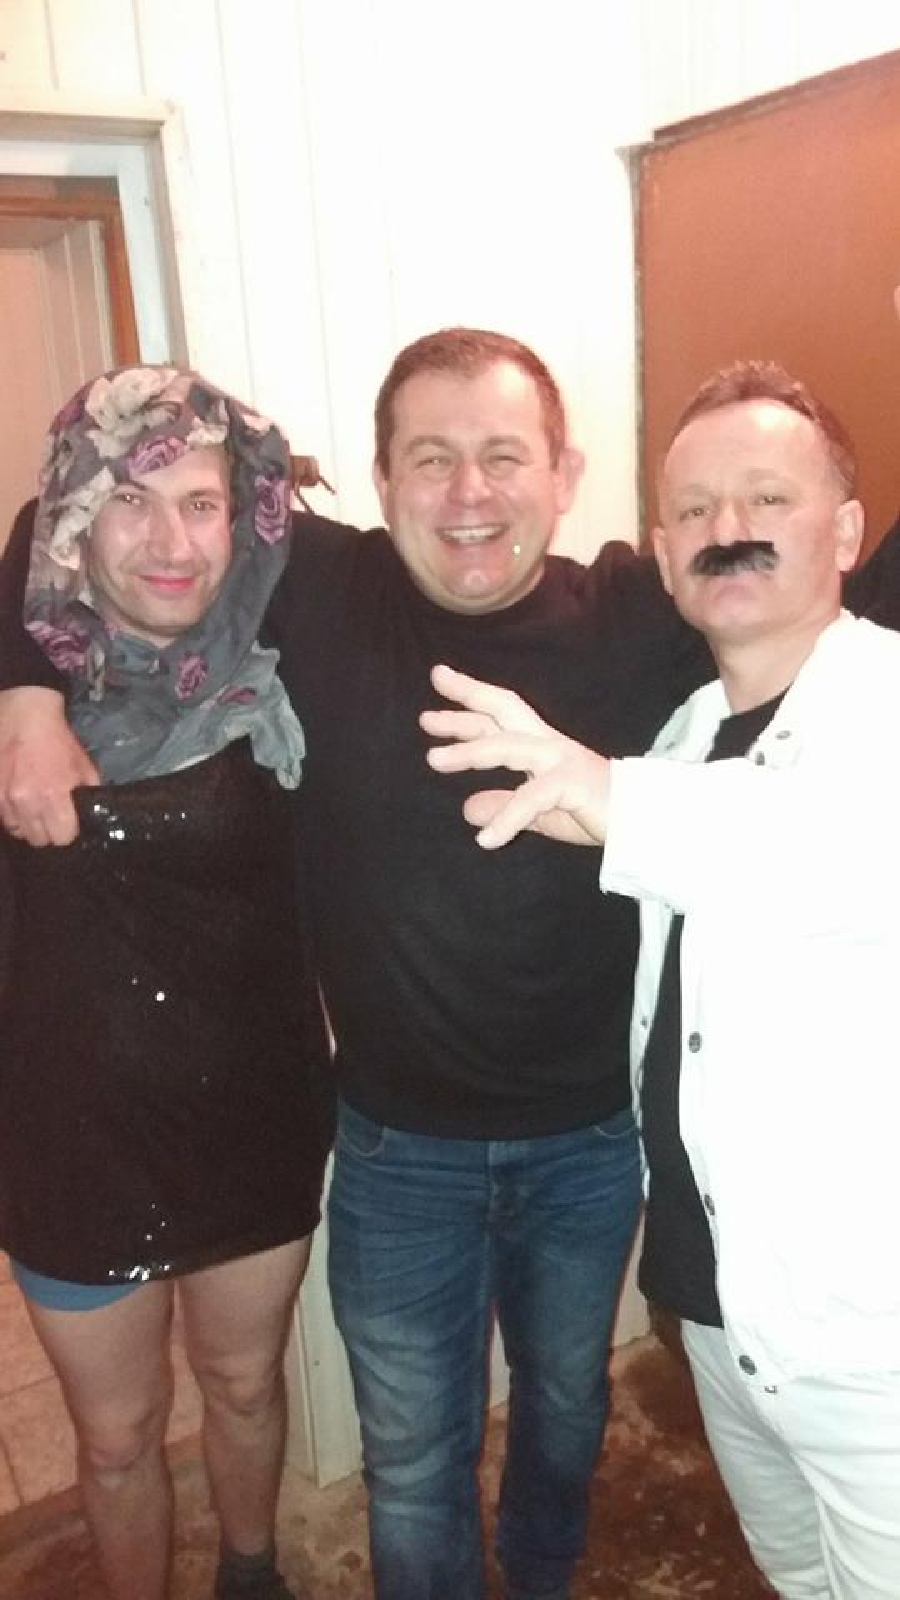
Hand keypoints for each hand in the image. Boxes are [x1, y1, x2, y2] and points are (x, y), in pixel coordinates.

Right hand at [0, 689, 98, 845]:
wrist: (25, 714)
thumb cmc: (58, 739)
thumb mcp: (84, 766)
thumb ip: (87, 795)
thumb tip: (89, 814)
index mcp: (54, 795)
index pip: (62, 837)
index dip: (67, 832)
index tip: (68, 823)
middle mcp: (27, 801)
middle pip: (38, 839)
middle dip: (48, 831)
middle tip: (51, 817)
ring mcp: (5, 798)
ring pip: (17, 831)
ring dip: (27, 824)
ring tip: (33, 809)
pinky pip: (2, 818)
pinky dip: (11, 814)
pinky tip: (18, 802)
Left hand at [421, 664, 610, 847]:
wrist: (644, 825)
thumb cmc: (596, 812)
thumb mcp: (539, 813)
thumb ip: (505, 807)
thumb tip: (467, 809)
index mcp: (542, 746)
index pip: (500, 715)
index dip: (469, 698)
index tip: (438, 680)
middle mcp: (549, 745)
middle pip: (502, 713)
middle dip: (464, 706)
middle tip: (425, 713)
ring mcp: (561, 760)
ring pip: (507, 747)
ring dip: (469, 752)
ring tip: (433, 760)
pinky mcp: (572, 783)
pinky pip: (531, 799)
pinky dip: (506, 819)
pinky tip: (486, 839)